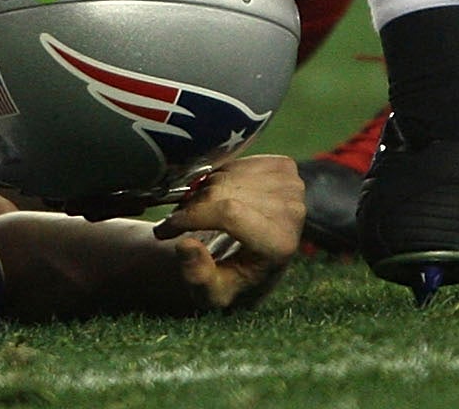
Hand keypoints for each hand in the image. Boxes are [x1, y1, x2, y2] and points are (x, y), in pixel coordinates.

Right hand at [153, 156, 301, 309]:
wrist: (259, 262)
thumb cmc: (233, 280)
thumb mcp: (212, 294)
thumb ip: (198, 276)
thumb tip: (186, 244)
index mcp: (279, 245)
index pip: (228, 213)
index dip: (191, 217)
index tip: (165, 230)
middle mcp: (293, 212)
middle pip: (223, 192)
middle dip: (192, 206)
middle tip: (178, 224)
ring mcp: (291, 186)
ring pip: (224, 175)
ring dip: (202, 193)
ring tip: (197, 214)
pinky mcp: (285, 168)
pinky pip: (234, 163)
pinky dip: (218, 178)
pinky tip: (219, 198)